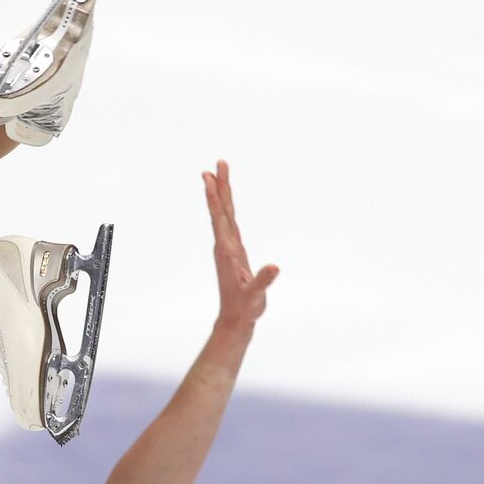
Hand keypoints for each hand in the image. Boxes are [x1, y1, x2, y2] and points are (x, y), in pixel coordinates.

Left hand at [202, 160, 278, 329]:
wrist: (235, 319)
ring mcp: (228, 248)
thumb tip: (274, 267)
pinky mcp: (234, 252)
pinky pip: (229, 224)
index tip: (209, 177)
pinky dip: (227, 209)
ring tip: (216, 174)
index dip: (215, 197)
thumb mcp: (255, 296)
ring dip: (221, 194)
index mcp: (228, 251)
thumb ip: (264, 281)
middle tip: (217, 163)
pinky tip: (225, 203)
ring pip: (224, 215)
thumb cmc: (245, 308)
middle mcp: (225, 246)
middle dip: (219, 186)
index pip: (221, 218)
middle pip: (222, 210)